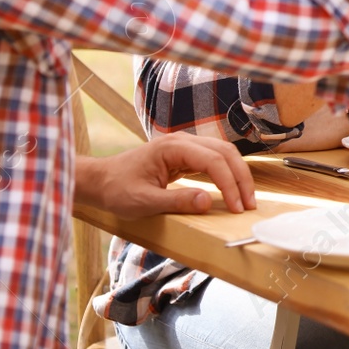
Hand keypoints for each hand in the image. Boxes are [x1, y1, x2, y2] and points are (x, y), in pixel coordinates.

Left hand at [76, 134, 255, 219]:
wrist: (100, 181)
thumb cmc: (116, 189)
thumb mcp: (143, 202)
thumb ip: (176, 201)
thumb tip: (208, 201)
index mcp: (173, 147)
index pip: (213, 160)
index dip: (229, 184)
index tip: (237, 207)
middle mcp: (183, 141)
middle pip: (225, 153)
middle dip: (240, 178)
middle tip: (249, 204)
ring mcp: (185, 146)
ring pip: (223, 154)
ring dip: (237, 175)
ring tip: (245, 198)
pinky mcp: (185, 155)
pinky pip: (214, 160)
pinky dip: (226, 174)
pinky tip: (231, 189)